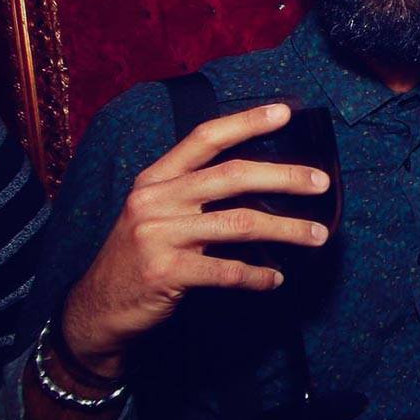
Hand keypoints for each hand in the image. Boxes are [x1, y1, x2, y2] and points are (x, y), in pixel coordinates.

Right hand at [61, 103, 331, 378]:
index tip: (284, 113)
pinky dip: (257, 275)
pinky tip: (276, 278)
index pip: (205, 138)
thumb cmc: (138, 257)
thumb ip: (193, 194)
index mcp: (156, 178)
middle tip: (321, 182)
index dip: (245, 122)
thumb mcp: (155, 214)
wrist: (98, 307)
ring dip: (286, 230)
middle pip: (232, 176)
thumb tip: (261, 182)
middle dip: (284, 177)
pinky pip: (225, 271)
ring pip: (239, 223)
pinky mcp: (164, 272)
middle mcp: (155, 199)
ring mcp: (158, 235)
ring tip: (317, 235)